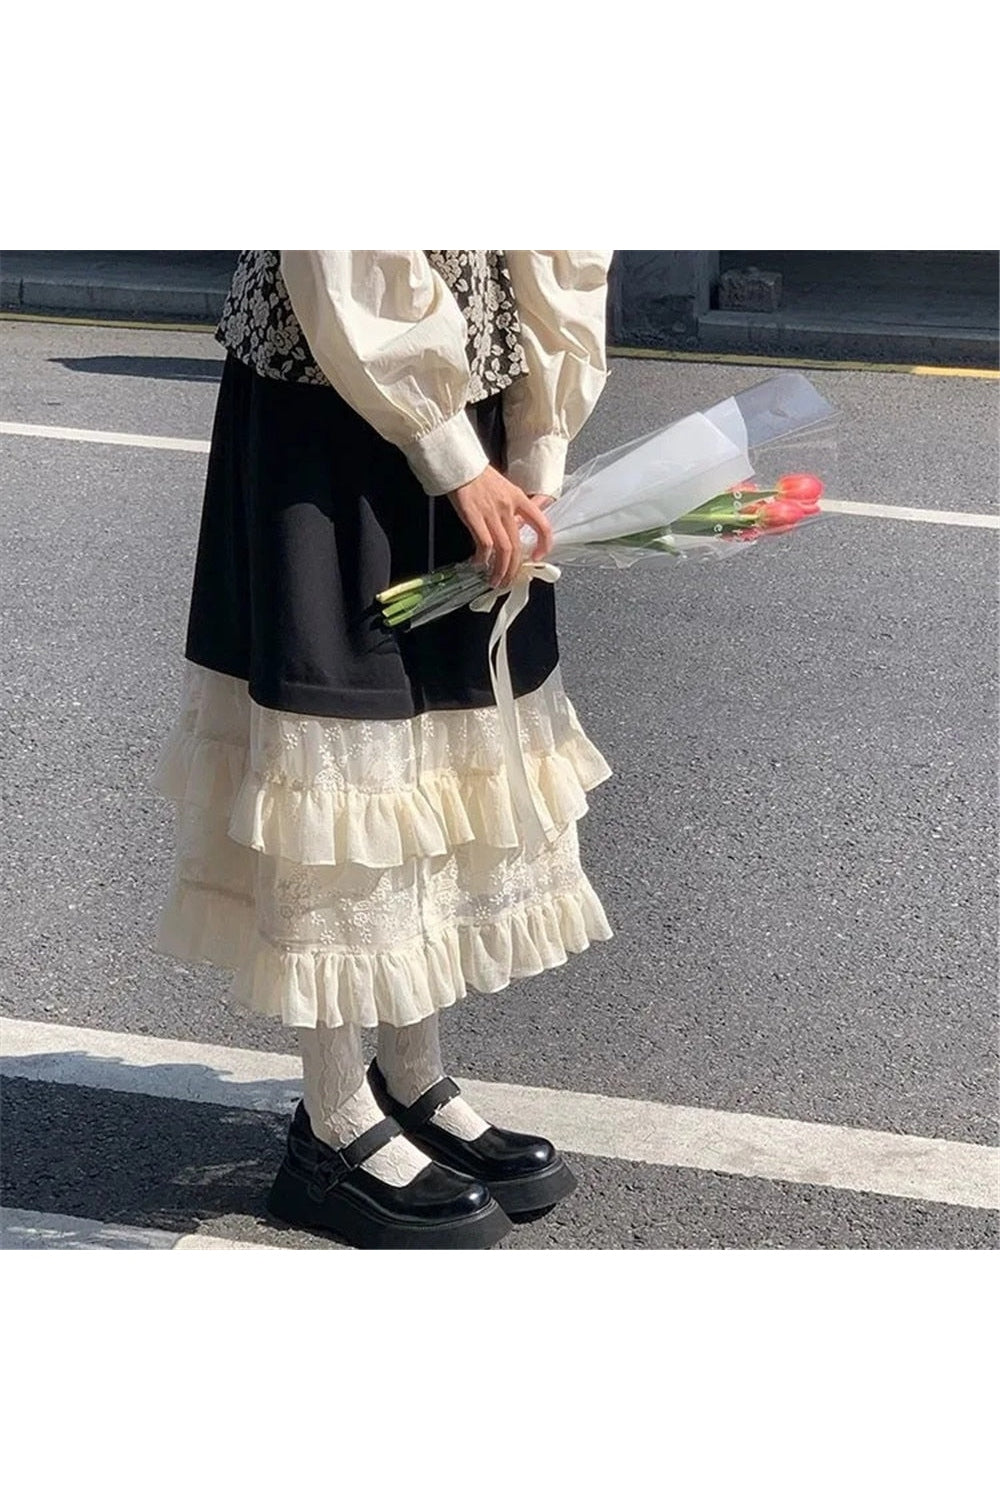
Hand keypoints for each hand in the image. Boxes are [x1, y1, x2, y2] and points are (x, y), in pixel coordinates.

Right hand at [447, 467, 554, 589]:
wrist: (459, 465)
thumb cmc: (478, 477)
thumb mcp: (503, 488)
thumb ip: (512, 508)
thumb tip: (517, 526)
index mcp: (519, 498)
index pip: (542, 524)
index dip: (544, 544)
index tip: (537, 557)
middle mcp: (508, 507)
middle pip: (517, 546)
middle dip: (513, 569)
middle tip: (507, 580)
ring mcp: (492, 513)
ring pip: (503, 550)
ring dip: (500, 570)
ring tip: (494, 580)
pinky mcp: (474, 518)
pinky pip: (484, 545)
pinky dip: (482, 558)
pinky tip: (478, 563)